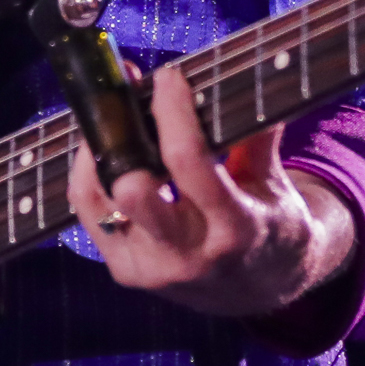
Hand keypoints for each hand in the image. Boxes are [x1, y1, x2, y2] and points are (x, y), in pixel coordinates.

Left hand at [66, 67, 357, 318]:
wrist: (258, 290)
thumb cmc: (269, 226)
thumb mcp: (275, 185)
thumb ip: (259, 136)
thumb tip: (251, 75)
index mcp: (234, 230)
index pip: (188, 162)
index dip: (172, 112)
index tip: (169, 77)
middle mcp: (188, 256)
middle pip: (132, 189)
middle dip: (125, 134)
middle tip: (131, 93)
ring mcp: (150, 269)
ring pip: (98, 198)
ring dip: (99, 149)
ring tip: (114, 116)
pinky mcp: (125, 272)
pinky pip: (90, 213)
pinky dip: (92, 175)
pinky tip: (107, 149)